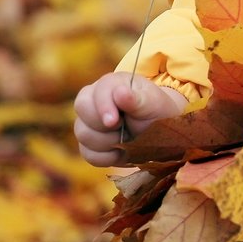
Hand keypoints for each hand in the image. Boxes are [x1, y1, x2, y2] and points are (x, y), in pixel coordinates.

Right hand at [73, 72, 187, 166]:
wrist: (160, 132)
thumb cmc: (156, 111)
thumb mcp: (153, 104)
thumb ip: (137, 99)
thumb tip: (119, 92)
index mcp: (111, 84)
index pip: (96, 92)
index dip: (103, 107)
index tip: (114, 122)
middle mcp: (94, 99)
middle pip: (81, 109)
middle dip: (104, 124)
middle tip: (125, 127)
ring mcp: (88, 122)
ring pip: (82, 134)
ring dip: (108, 142)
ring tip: (128, 138)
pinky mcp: (88, 143)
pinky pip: (88, 154)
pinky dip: (107, 157)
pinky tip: (121, 151)